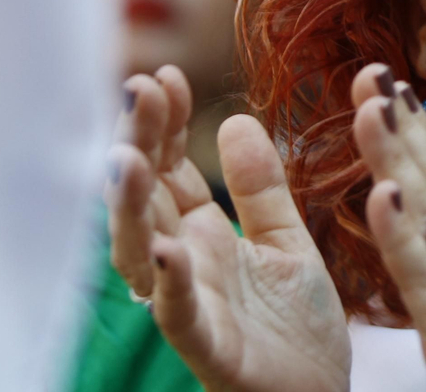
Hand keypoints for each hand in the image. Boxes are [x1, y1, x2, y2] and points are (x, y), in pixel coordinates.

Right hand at [108, 67, 350, 391]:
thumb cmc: (297, 328)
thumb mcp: (287, 240)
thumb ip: (260, 188)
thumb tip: (235, 120)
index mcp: (204, 238)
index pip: (169, 172)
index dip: (162, 126)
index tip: (163, 76)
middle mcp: (186, 267)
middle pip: (146, 200)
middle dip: (137, 145)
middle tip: (137, 89)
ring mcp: (192, 307)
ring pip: (144, 254)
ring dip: (132, 208)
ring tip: (127, 157)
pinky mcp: (211, 350)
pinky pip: (180, 317)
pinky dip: (168, 286)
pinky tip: (167, 251)